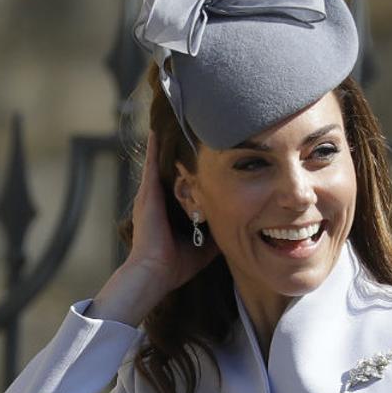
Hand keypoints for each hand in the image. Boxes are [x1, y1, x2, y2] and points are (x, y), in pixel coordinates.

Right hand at [87, 133, 218, 325]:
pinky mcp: (147, 193)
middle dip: (179, 148)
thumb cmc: (176, 264)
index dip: (190, 166)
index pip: (183, 182)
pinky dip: (154, 147)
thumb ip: (219, 230)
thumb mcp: (206, 244)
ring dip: (166, 141)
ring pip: (160, 160)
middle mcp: (158, 198)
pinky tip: (158, 129)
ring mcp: (150, 194)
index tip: (203, 149)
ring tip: (173, 119)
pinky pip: (152, 164)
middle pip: (170, 166)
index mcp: (170, 209)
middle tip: (187, 124)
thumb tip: (244, 226)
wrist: (154, 273)